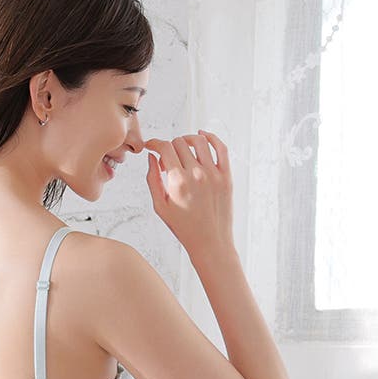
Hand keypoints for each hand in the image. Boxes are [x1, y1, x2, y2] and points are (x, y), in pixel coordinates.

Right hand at [144, 131, 233, 257]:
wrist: (210, 242)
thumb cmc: (184, 228)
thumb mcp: (160, 207)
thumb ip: (152, 180)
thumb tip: (151, 158)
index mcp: (178, 182)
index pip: (164, 148)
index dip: (154, 143)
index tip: (151, 146)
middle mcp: (196, 174)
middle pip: (179, 143)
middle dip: (169, 147)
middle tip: (167, 161)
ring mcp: (213, 173)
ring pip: (199, 140)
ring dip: (187, 139)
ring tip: (182, 148)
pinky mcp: (226, 175)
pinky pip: (221, 147)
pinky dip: (211, 137)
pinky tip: (203, 136)